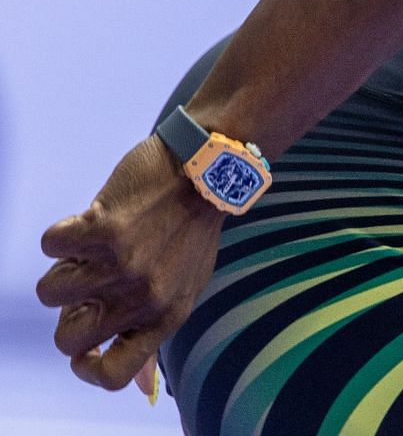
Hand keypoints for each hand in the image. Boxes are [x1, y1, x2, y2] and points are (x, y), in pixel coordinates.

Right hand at [37, 134, 224, 390]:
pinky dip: (64, 231)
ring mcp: (123, 266)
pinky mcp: (103, 230)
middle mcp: (145, 298)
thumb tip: (140, 379)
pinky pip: (51, 244)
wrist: (208, 167)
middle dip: (67, 311)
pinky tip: (93, 219)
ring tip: (94, 246)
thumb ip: (156, 320)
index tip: (83, 348)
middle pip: (68, 340)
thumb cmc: (192, 226)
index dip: (86, 368)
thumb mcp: (187, 283)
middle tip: (89, 280)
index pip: (115, 375)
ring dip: (64, 266)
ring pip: (50, 291)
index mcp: (166, 315)